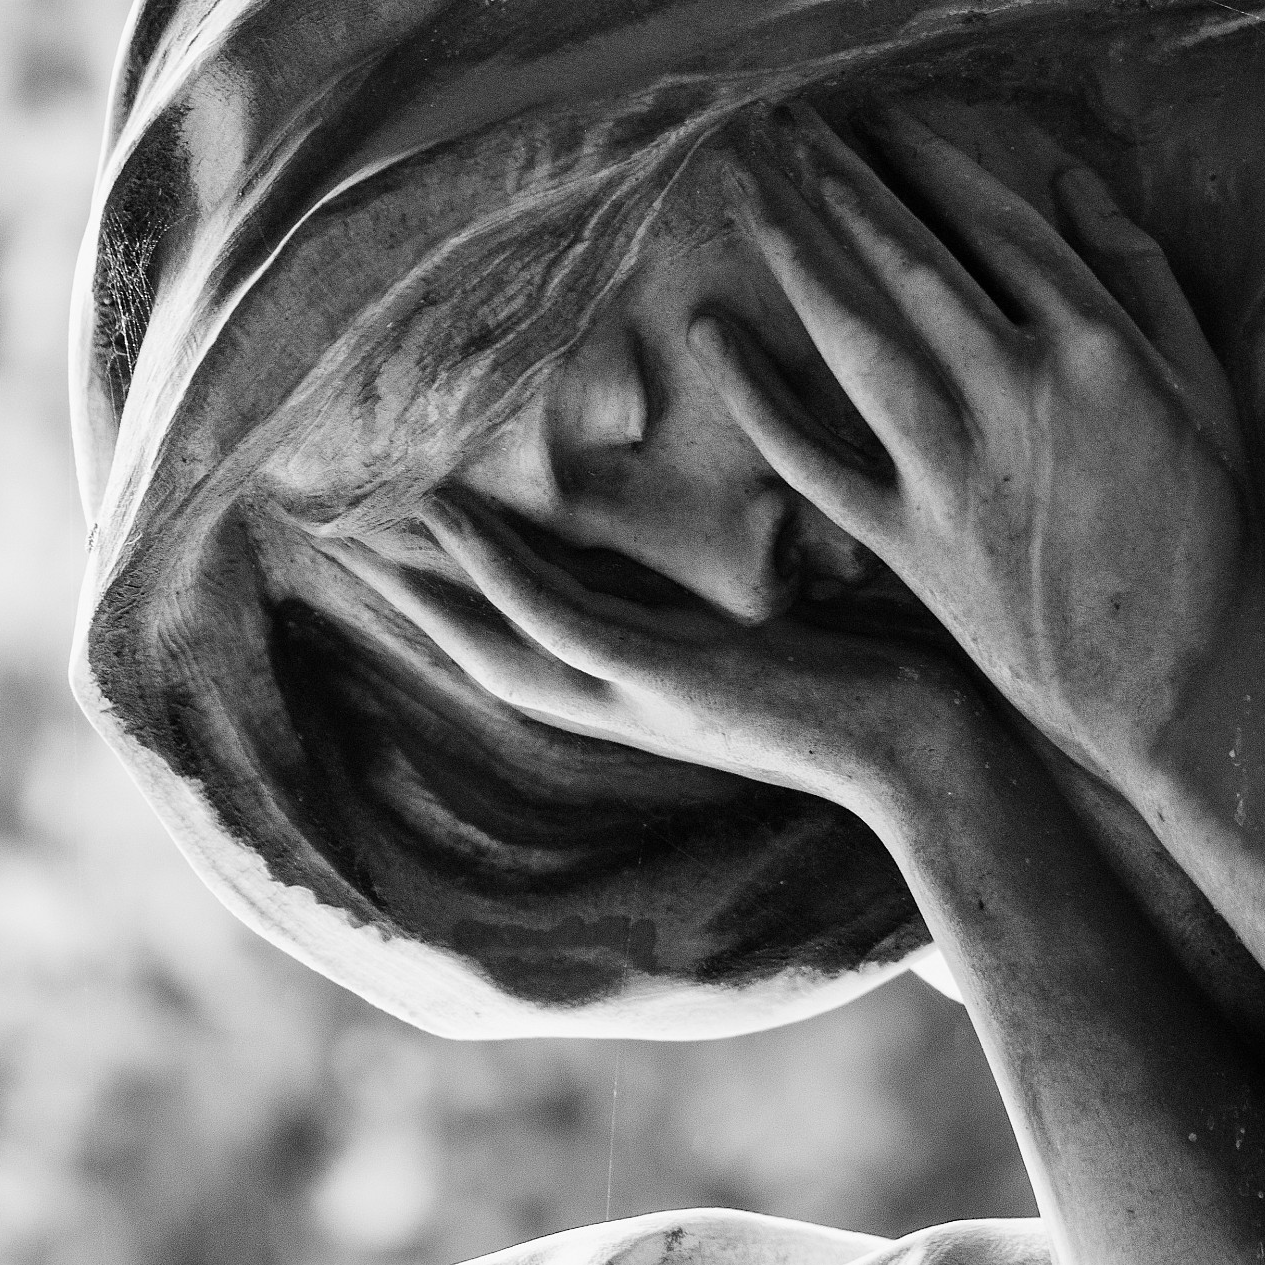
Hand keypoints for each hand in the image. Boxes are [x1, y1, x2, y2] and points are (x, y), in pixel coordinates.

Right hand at [328, 490, 970, 820]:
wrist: (937, 753)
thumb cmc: (876, 684)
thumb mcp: (777, 632)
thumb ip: (727, 600)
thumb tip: (725, 534)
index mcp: (639, 689)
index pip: (518, 640)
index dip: (446, 592)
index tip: (393, 535)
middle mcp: (620, 702)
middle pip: (475, 644)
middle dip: (400, 589)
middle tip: (326, 526)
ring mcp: (636, 694)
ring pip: (492, 632)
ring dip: (419, 574)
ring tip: (353, 515)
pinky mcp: (667, 678)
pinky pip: (556, 617)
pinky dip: (494, 567)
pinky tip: (450, 511)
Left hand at [691, 105, 1261, 789]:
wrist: (1182, 684)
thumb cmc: (1206, 531)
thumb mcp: (1202, 387)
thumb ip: (1140, 278)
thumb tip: (1072, 181)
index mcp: (1096, 349)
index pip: (992, 225)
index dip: (928, 163)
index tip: (878, 120)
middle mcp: (1017, 395)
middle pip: (907, 262)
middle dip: (838, 182)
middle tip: (781, 122)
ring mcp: (955, 471)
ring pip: (853, 338)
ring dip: (792, 255)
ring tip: (744, 187)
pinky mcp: (909, 542)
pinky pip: (815, 459)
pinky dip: (759, 398)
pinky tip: (712, 335)